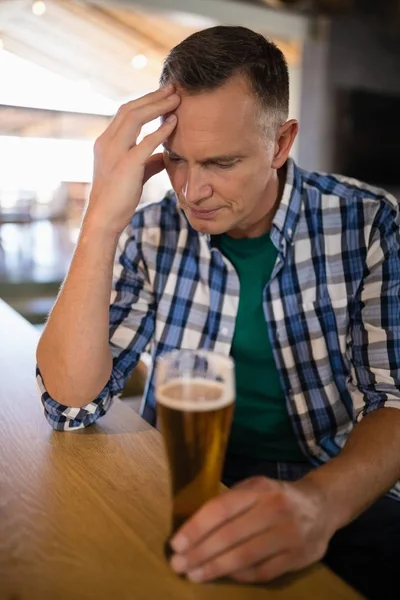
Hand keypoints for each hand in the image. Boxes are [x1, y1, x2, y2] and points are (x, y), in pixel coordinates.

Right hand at [85, 85, 179, 234]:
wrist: (104, 219)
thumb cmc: (119, 200)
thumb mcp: (134, 175)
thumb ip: (148, 162)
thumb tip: (164, 155)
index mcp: (106, 142)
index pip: (125, 113)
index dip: (145, 101)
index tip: (164, 95)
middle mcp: (106, 142)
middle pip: (130, 108)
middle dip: (153, 96)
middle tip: (173, 87)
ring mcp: (114, 152)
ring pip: (135, 117)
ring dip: (157, 106)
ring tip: (176, 98)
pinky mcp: (125, 165)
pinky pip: (145, 142)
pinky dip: (160, 131)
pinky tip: (174, 122)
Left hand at [169, 476, 333, 583]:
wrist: (323, 505)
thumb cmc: (277, 496)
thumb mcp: (256, 487)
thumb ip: (231, 501)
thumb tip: (194, 524)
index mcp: (260, 490)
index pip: (222, 508)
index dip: (197, 527)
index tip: (176, 543)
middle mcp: (275, 510)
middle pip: (230, 536)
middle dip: (200, 553)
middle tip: (178, 565)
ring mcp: (289, 536)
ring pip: (245, 557)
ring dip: (215, 568)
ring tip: (194, 575)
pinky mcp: (299, 558)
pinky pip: (263, 572)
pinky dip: (240, 576)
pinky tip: (223, 576)